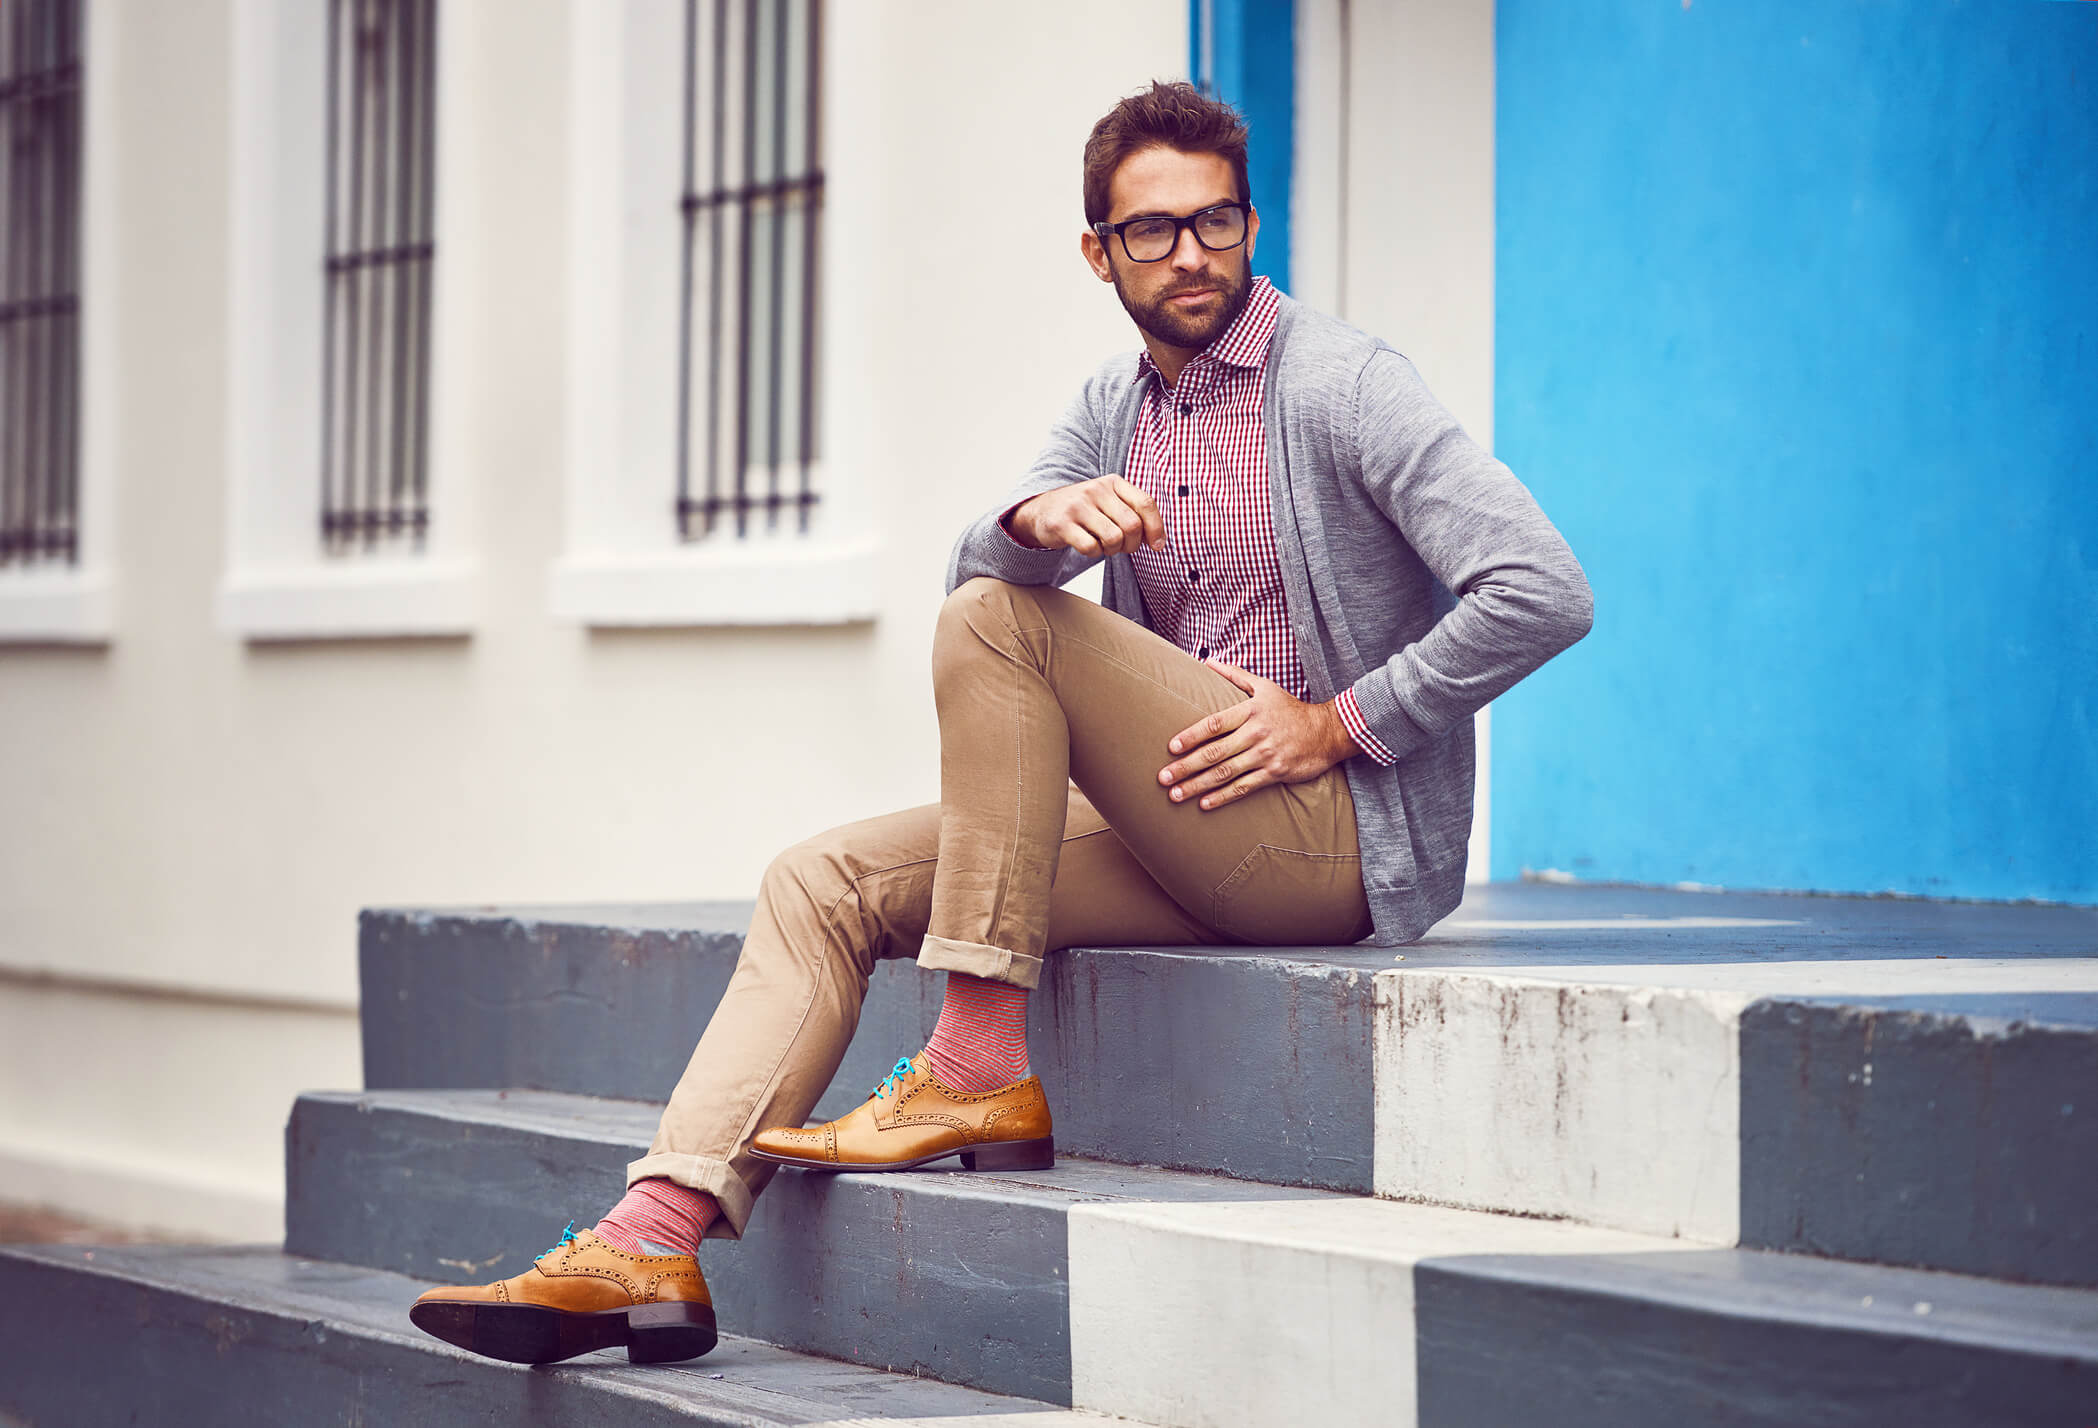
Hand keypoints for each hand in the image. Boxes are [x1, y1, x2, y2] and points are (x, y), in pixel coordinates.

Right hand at [1007, 474, 1164, 557]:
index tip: (1157, 545)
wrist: (1042, 510)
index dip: (1156, 528)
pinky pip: (1091, 548)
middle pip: (1132, 525)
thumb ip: (1134, 514)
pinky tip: (1088, 546)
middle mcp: (1096, 490)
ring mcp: (1078, 506)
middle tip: (1123, 547)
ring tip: (1104, 545)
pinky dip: (1094, 553)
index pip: (1145, 503)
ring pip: (1113, 538)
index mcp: (1113, 482)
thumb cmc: (1084, 510)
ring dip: (1112, 550)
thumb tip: (1158, 541)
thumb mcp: (1109, 501)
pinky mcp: (1062, 524)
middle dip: (1132, 544)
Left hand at [1158, 660, 1356, 809]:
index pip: (1214, 724)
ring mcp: (1265, 755)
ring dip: (1198, 785)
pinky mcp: (1275, 773)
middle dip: (1186, 766)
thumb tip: (1206, 660)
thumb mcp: (1264, 687)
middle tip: (1162, 778)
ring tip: (1175, 795)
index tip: (1171, 747)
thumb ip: (1234, 675)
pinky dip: (1223, 796)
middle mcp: (1255, 733)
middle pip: (1214, 752)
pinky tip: (1205, 804)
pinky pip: (1244, 787)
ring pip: (1225, 773)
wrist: (1327, 732)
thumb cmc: (1290, 709)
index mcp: (1250, 711)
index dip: (1191, 736)